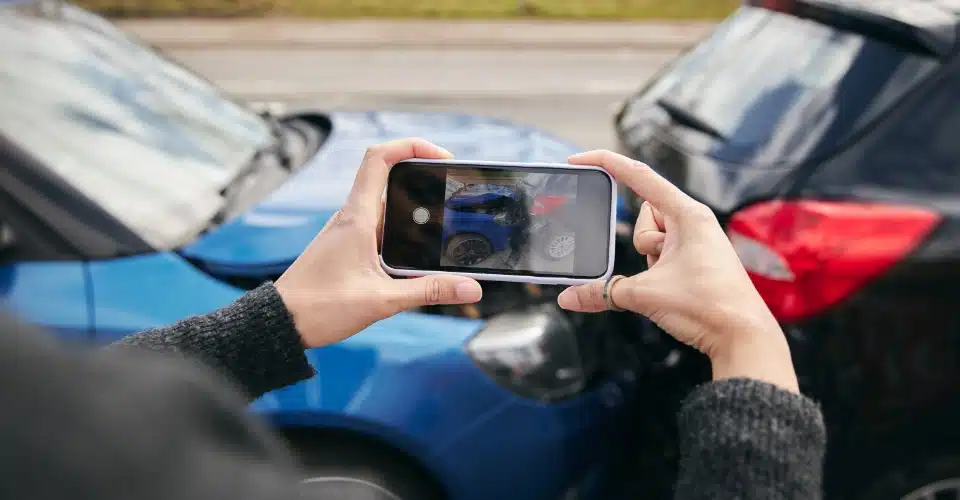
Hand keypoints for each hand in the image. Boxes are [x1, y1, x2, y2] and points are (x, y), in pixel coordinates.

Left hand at [275, 139, 482, 348]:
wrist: (280, 323)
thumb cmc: (320, 308)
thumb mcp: (382, 301)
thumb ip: (429, 292)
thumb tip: (471, 288)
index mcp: (357, 218)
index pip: (380, 158)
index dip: (412, 146)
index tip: (441, 158)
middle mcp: (351, 217)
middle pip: (389, 179)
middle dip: (423, 181)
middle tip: (452, 194)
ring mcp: (347, 231)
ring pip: (385, 207)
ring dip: (413, 210)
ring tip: (443, 225)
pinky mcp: (346, 247)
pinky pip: (378, 227)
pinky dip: (401, 231)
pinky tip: (417, 253)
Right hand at [557, 151, 798, 393]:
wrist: (744, 336)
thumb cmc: (708, 305)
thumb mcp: (645, 295)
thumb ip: (603, 292)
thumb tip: (568, 298)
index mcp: (687, 213)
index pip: (638, 176)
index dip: (606, 163)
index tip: (579, 160)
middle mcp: (694, 221)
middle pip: (644, 215)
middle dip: (640, 242)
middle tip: (658, 267)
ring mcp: (696, 240)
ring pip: (652, 238)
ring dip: (651, 260)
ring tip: (672, 282)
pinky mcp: (697, 259)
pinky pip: (663, 255)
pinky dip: (658, 270)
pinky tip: (673, 289)